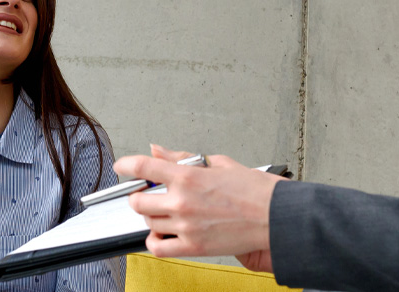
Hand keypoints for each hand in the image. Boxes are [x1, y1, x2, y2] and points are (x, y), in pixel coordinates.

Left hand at [113, 144, 285, 271]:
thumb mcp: (219, 163)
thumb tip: (160, 151)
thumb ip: (183, 158)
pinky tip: (162, 235)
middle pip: (138, 201)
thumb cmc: (255, 190)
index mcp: (188, 177)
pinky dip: (155, 242)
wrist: (276, 217)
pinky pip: (159, 248)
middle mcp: (182, 201)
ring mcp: (186, 226)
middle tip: (149, 194)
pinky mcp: (193, 247)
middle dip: (139, 196)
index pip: (143, 167)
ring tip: (164, 213)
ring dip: (151, 217)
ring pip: (148, 223)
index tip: (122, 166)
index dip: (126, 165)